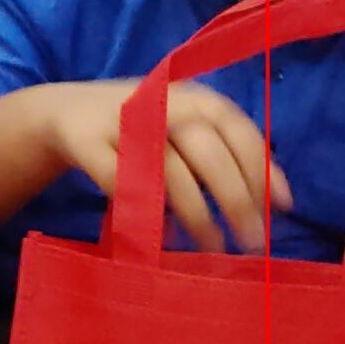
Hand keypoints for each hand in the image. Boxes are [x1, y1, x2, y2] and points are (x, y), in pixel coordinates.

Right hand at [33, 79, 291, 253]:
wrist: (63, 110)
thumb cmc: (141, 127)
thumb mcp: (184, 125)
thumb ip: (223, 151)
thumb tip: (273, 200)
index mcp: (192, 96)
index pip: (237, 128)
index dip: (262, 167)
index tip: (282, 207)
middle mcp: (160, 103)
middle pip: (207, 151)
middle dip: (235, 198)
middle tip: (252, 240)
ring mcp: (121, 122)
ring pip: (169, 170)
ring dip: (196, 214)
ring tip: (214, 246)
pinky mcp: (86, 143)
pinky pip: (123, 183)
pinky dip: (147, 212)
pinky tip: (165, 236)